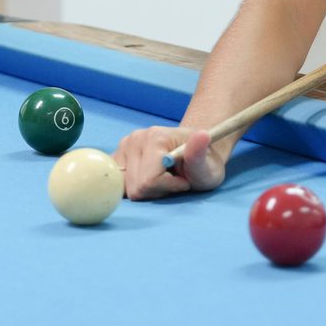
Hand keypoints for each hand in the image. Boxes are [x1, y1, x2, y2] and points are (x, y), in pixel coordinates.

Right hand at [111, 125, 226, 199]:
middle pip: (135, 188)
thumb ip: (199, 155)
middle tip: (173, 180)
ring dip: (145, 190)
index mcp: (155, 137)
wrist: (194, 152)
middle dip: (156, 190)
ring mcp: (123, 146)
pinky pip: (119, 184)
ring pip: (124, 188)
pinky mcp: (117, 156)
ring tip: (162, 179)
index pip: (148, 181)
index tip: (183, 181)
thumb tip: (202, 135)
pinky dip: (135, 186)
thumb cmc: (203, 163)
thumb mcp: (208, 165)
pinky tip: (149, 178)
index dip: (168, 187)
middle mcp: (134, 138)